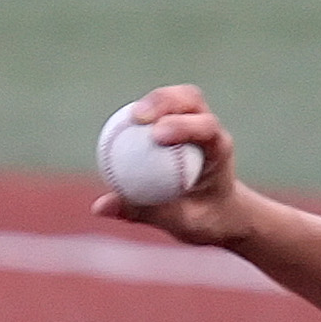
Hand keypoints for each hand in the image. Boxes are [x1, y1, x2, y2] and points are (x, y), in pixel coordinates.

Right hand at [91, 84, 253, 247]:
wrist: (221, 213)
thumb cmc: (204, 219)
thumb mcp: (180, 223)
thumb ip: (143, 212)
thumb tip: (98, 207)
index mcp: (219, 150)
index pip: (207, 127)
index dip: (183, 125)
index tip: (156, 135)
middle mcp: (210, 130)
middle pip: (191, 99)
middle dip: (164, 102)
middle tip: (137, 117)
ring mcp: (194, 121)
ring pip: (175, 97)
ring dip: (152, 101)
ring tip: (129, 117)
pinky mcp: (178, 122)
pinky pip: (158, 111)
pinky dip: (140, 113)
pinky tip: (118, 126)